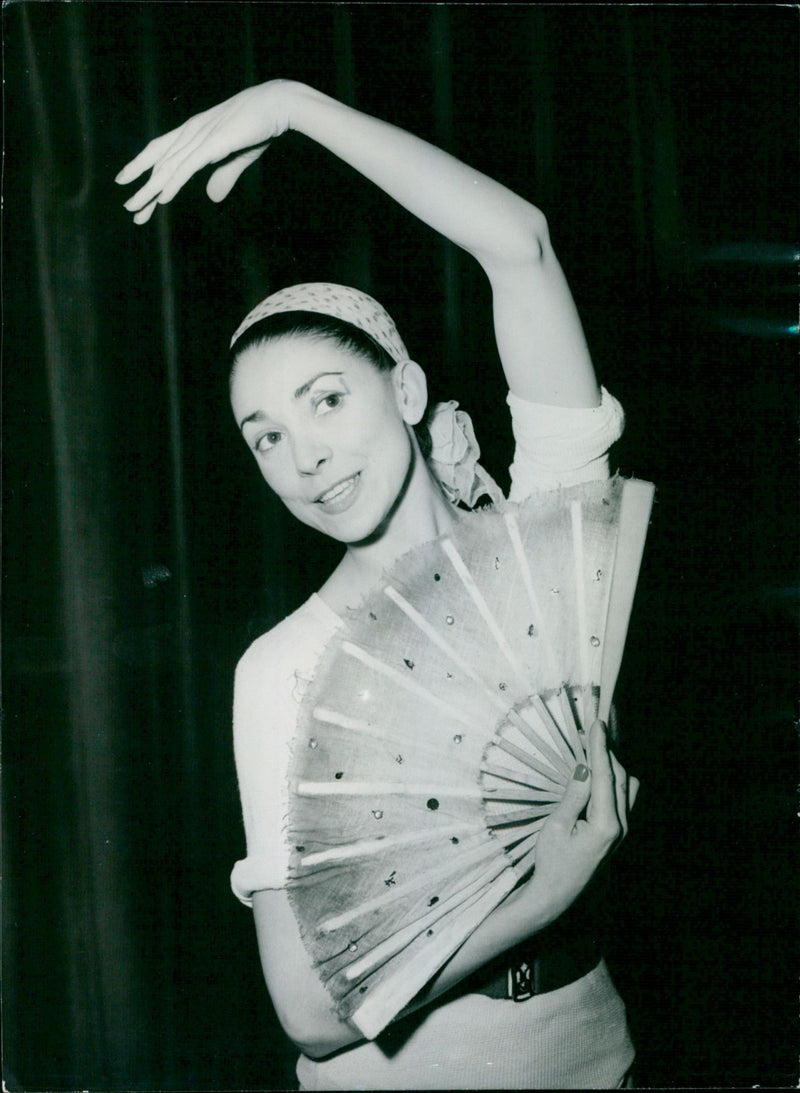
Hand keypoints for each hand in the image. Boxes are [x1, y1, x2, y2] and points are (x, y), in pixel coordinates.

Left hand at [115, 80, 294, 223]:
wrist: (276, 104)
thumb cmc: (259, 127)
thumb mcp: (237, 157)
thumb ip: (223, 177)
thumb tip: (211, 197)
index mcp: (193, 132)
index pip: (161, 152)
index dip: (142, 167)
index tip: (127, 183)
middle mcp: (190, 132)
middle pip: (159, 162)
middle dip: (142, 187)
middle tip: (130, 209)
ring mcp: (200, 137)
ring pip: (168, 167)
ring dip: (150, 190)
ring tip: (136, 208)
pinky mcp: (212, 143)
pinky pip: (187, 167)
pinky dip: (173, 183)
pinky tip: (161, 198)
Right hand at [530, 719, 638, 923]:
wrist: (557, 897)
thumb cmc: (552, 862)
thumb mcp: (556, 826)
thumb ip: (574, 795)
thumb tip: (586, 766)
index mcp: (606, 825)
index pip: (604, 776)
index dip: (599, 747)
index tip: (596, 724)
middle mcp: (622, 828)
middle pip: (620, 778)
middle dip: (606, 752)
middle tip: (589, 732)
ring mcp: (624, 833)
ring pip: (626, 788)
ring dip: (611, 767)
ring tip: (592, 751)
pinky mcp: (619, 835)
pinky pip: (623, 799)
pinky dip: (612, 781)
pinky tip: (597, 775)